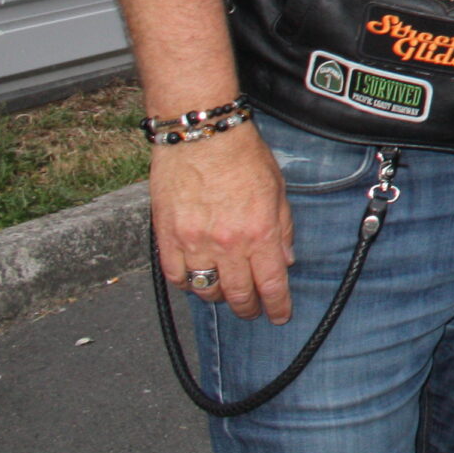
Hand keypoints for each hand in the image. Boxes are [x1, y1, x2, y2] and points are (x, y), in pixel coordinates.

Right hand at [150, 127, 295, 323]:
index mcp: (260, 232)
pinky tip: (197, 278)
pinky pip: (177, 277)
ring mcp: (194, 243)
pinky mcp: (168, 238)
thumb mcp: (278, 190)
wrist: (202, 137)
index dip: (277, 306)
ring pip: (206, 290)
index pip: (272, 283)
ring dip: (219, 296)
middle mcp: (227, 244)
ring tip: (226, 292)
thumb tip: (285, 260)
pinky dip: (188, 283)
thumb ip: (283, 228)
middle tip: (253, 310)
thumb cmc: (243, 156)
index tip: (279, 315)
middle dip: (249, 308)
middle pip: (239, 294)